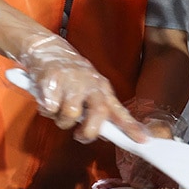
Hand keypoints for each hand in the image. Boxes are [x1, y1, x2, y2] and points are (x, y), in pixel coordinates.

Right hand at [17, 34, 145, 142]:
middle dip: (89, 131)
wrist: (47, 48)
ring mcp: (72, 81)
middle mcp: (90, 84)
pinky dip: (46, 110)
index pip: (119, 110)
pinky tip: (47, 101)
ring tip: (57, 112)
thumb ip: (99, 110)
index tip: (142, 140)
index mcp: (101, 88)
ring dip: (62, 121)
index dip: (131, 127)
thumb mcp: (90, 88)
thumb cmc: (69, 73)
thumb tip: (107, 134)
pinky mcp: (53, 80)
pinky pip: (50, 108)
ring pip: (71, 114)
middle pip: (99, 112)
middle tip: (80, 136)